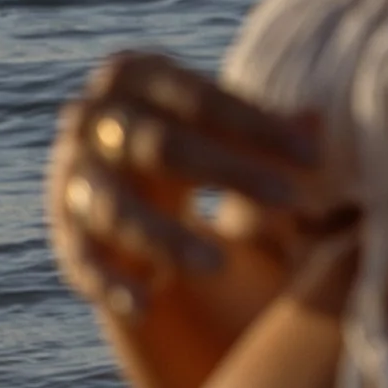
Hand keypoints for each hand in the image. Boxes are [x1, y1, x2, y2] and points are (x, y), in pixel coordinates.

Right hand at [47, 49, 336, 387]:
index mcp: (140, 81)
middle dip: (225, 170)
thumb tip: (319, 120)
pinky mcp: (68, 238)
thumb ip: (276, 141)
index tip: (313, 157)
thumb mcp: (250, 155)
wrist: (153, 222)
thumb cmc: (214, 167)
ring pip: (114, 207)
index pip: (196, 98)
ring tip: (218, 264)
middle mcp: (95, 122)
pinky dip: (111, 283)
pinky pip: (83, 261)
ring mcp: (76, 180)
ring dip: (165, 236)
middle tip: (291, 199)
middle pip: (153, 142)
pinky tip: (145, 305)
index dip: (254, 125)